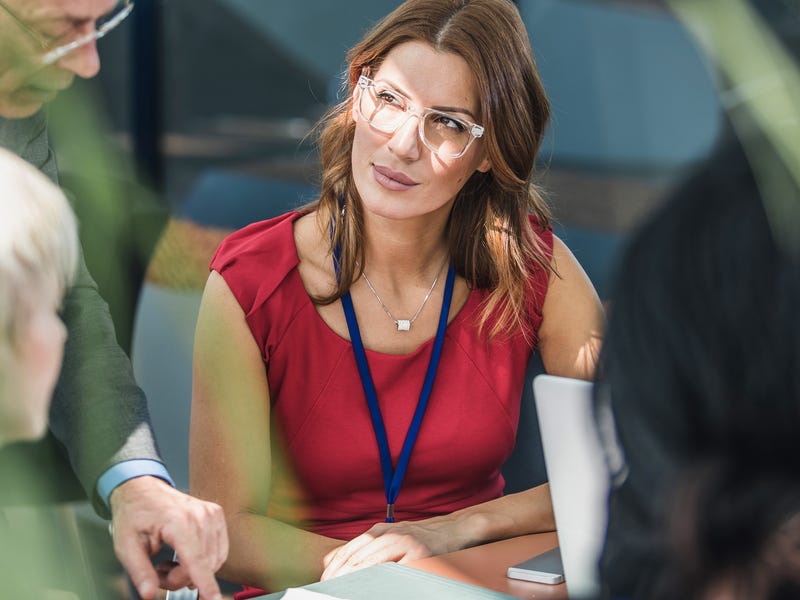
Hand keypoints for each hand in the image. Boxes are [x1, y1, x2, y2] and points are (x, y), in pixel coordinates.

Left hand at [109, 476, 227, 599]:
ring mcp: (211, 514)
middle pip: (203, 565)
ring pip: (213, 560)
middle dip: (181, 579)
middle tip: (159, 574)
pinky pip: (219, 550)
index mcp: (177, 521)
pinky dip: (205, 560)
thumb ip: (140, 572)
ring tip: (170, 564)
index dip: (206, 584)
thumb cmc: (134, 513)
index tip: (214, 599)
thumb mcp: (126, 546)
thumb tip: (148, 594)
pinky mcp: (216, 515)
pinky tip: (185, 556)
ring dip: (193, 571)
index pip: (196, 560)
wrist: (142, 489)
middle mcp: (200, 516)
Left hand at [321, 520, 456, 579]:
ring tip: (344, 589)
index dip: (335, 567)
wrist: (451, 530)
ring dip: (357, 577)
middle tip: (329, 589)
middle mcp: (391, 534)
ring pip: (375, 562)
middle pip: (359, 556)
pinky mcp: (421, 555)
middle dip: (342, 575)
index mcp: (380, 531)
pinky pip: (398, 570)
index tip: (323, 582)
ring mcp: (406, 544)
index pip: (350, 550)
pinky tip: (373, 587)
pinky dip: (383, 579)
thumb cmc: (418, 538)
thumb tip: (329, 560)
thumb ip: (362, 548)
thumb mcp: (387, 537)